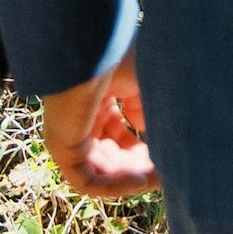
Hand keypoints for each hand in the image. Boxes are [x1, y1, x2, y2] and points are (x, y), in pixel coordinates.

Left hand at [41, 55, 157, 197]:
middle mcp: (80, 120)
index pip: (119, 134)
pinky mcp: (62, 149)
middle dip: (141, 166)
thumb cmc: (119, 57)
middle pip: (112, 156)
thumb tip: (151, 134)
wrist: (92, 48)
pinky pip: (88, 181)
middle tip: (167, 170)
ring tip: (158, 178)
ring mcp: (68, 136)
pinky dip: (115, 185)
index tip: (170, 154)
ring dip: (132, 178)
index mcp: (96, 100)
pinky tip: (141, 180)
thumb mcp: (144, 86)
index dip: (145, 148)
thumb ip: (149, 113)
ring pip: (102, 172)